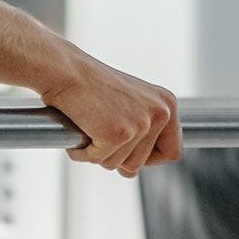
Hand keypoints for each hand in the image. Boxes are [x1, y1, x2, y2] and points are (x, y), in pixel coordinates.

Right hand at [40, 51, 181, 177]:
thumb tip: (135, 168)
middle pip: (141, 164)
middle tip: (101, 130)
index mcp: (167, 104)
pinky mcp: (118, 134)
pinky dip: (82, 151)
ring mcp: (140, 124)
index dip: (148, 159)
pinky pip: (98, 160)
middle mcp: (161, 113)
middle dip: (116, 156)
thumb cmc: (91, 86)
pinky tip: (78, 128)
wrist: (66, 70)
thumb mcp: (130, 104)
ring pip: (119, 165)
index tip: (129, 149)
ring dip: (98, 153)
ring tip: (90, 125)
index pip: (172, 152)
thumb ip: (142, 130)